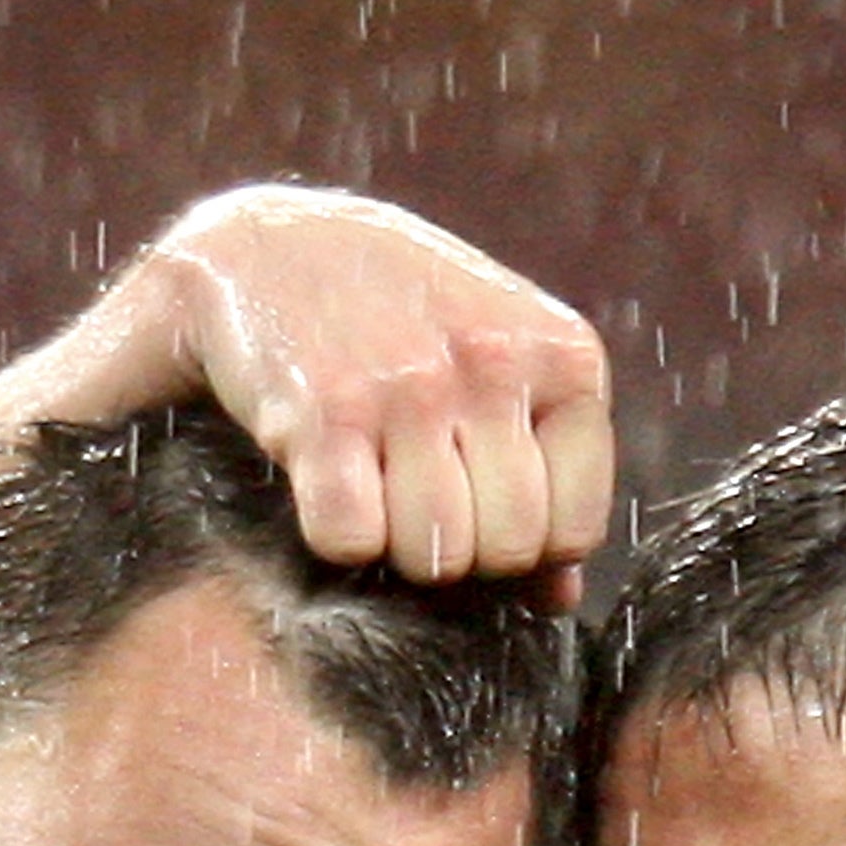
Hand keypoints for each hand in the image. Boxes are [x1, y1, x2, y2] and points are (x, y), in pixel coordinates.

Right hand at [117, 185, 611, 597]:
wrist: (270, 247)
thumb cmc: (402, 323)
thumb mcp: (499, 368)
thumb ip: (547, 472)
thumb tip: (559, 598)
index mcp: (563, 354)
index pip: (575, 527)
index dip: (528, 545)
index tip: (482, 505)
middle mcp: (493, 362)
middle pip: (507, 548)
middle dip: (464, 551)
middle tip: (421, 499)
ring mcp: (410, 385)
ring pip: (435, 556)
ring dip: (397, 547)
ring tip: (375, 485)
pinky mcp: (323, 410)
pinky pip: (352, 541)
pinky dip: (334, 537)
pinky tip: (326, 482)